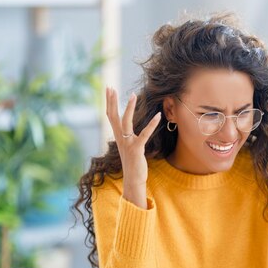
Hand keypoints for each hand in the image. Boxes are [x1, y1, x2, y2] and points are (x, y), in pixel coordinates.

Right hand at [105, 87, 161, 207]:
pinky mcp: (136, 149)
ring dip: (129, 108)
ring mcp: (127, 143)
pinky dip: (151, 124)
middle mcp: (120, 138)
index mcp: (118, 137)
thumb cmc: (133, 164)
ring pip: (126, 122)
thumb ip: (127, 137)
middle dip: (111, 101)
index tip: (109, 89)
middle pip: (113, 116)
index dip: (109, 103)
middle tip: (110, 87)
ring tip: (133, 95)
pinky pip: (144, 134)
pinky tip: (158, 115)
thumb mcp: (128, 147)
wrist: (133, 180)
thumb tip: (127, 130)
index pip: (111, 116)